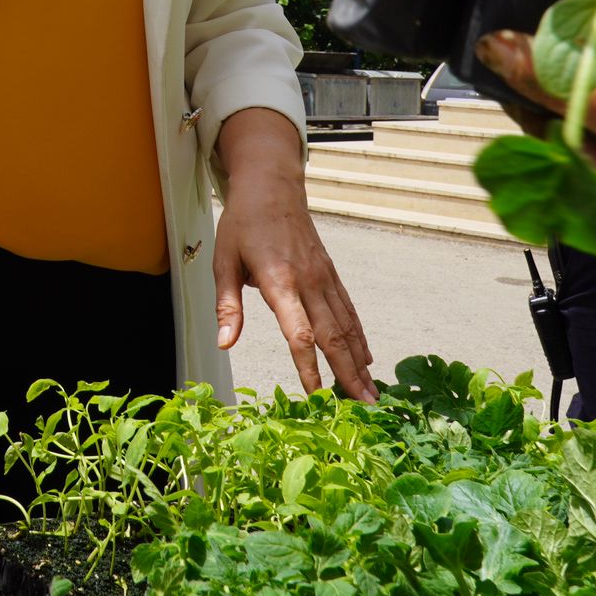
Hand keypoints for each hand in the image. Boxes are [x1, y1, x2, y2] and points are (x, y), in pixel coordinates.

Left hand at [213, 109, 376, 400]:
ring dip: (360, 362)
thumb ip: (227, 305)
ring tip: (373, 395)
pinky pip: (349, 310)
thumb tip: (225, 343)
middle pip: (333, 336)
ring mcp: (324, 278)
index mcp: (279, 281)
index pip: (299, 333)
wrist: (271, 186)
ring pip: (347, 326)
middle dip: (349, 374)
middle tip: (365, 408)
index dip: (308, 367)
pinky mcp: (330, 274)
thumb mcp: (223, 261)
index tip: (317, 396)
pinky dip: (360, 337)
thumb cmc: (243, 224)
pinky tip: (367, 359)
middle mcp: (308, 282)